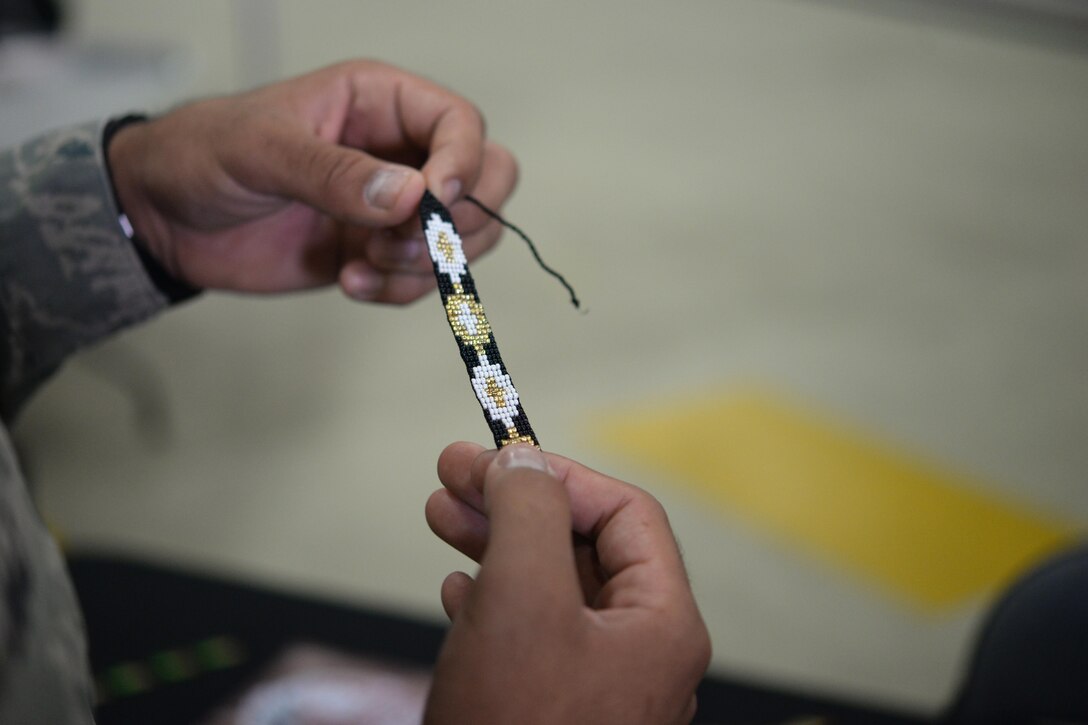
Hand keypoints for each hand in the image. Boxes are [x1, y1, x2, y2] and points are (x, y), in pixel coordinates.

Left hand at [107, 60, 516, 303]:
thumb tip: (410, 197)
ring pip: (466, 238)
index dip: (462, 164)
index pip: (460, 124)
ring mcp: (393, 207)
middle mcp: (399, 152)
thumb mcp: (261, 150)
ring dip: (427, 266)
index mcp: (379, 102)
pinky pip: (423, 280)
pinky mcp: (378, 253)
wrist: (163, 219)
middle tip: (401, 243)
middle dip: (459, 223)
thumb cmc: (203, 155)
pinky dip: (398, 292)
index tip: (432, 203)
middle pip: (487, 180)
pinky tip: (348, 282)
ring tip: (364, 265)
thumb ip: (334, 172)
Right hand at [424, 443, 710, 724]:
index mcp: (663, 625)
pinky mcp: (560, 711)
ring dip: (497, 545)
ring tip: (445, 518)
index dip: (560, 476)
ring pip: (553, 590)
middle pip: (584, 548)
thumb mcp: (523, 598)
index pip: (626, 514)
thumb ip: (529, 514)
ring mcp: (604, 688)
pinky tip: (460, 590)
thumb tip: (524, 463)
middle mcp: (644, 656)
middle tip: (458, 476)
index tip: (499, 456)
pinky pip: (534, 638)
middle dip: (515, 505)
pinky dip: (497, 601)